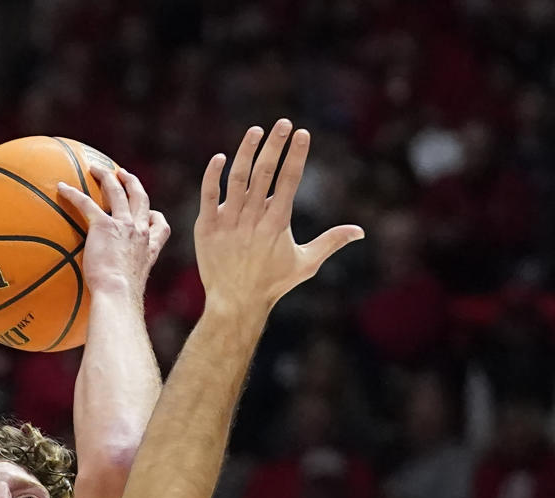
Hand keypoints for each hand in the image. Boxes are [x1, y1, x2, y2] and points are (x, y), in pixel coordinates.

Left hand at [58, 166, 169, 301]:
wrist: (118, 295)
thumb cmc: (122, 300)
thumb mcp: (131, 290)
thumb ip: (125, 284)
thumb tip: (111, 300)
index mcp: (149, 247)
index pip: (160, 226)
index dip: (155, 217)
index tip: (151, 214)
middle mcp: (139, 231)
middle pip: (140, 198)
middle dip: (132, 183)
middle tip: (123, 175)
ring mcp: (123, 225)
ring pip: (117, 191)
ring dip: (107, 177)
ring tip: (96, 169)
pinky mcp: (103, 225)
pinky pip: (86, 203)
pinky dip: (73, 194)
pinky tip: (61, 187)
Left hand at [194, 120, 362, 317]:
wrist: (235, 304)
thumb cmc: (272, 285)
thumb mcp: (305, 264)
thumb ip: (330, 242)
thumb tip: (360, 232)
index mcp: (277, 224)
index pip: (289, 181)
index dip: (296, 155)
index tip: (302, 133)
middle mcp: (253, 219)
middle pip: (264, 173)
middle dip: (275, 146)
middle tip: (283, 123)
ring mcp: (228, 223)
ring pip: (237, 179)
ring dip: (247, 152)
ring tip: (257, 131)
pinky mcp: (207, 228)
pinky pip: (208, 196)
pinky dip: (213, 176)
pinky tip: (221, 158)